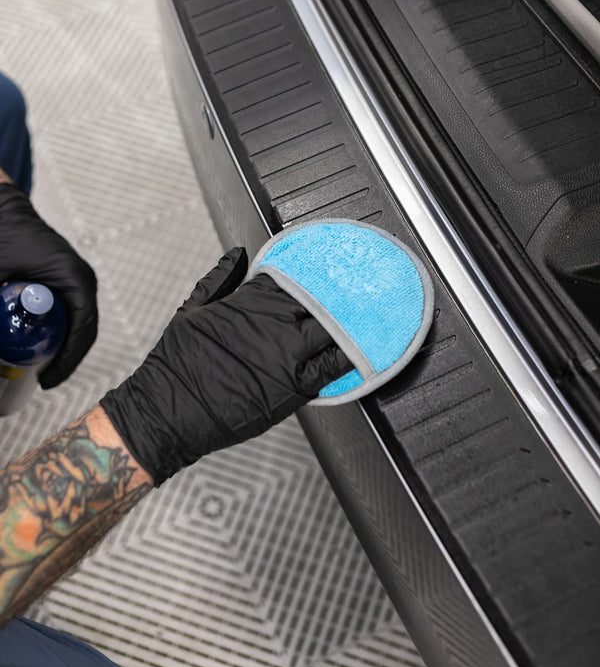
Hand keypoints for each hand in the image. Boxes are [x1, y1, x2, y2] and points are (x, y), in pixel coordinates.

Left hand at [0, 183, 97, 387]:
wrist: (2, 209)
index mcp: (73, 277)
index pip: (84, 326)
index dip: (69, 358)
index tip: (48, 379)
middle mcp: (82, 278)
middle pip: (85, 329)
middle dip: (67, 359)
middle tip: (41, 381)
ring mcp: (77, 278)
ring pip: (80, 322)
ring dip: (65, 346)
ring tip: (42, 369)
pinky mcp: (67, 279)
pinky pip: (73, 312)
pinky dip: (62, 331)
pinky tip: (43, 346)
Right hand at [100, 247, 349, 483]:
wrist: (167, 412)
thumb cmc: (175, 365)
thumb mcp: (193, 310)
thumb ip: (219, 278)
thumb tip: (237, 254)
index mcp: (250, 299)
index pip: (295, 274)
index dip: (316, 271)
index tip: (332, 268)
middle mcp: (273, 322)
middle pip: (322, 298)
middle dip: (340, 293)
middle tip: (364, 286)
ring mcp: (286, 353)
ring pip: (333, 327)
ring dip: (352, 321)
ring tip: (372, 312)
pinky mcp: (293, 387)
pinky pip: (333, 367)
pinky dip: (352, 357)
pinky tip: (368, 350)